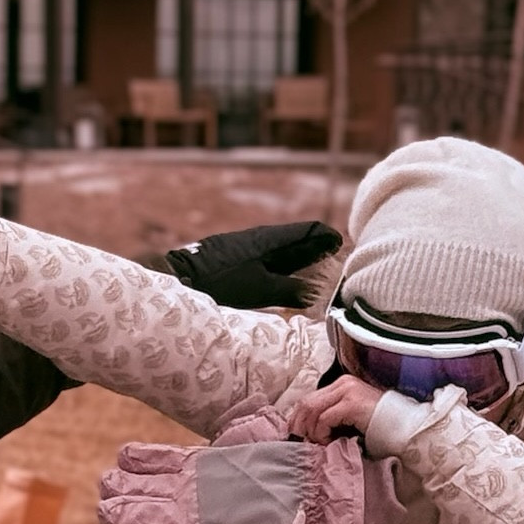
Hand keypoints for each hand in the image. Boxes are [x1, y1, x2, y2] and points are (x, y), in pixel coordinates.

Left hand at [96, 436, 313, 523]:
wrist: (303, 487)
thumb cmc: (287, 522)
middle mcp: (190, 518)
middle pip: (148, 517)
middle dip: (124, 514)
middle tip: (105, 509)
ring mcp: (191, 490)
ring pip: (149, 488)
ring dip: (126, 485)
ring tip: (106, 481)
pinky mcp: (198, 463)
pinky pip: (165, 460)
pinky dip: (144, 457)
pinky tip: (124, 455)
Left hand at [166, 221, 342, 309]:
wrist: (181, 277)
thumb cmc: (222, 282)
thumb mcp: (261, 289)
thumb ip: (291, 289)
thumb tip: (315, 293)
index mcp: (270, 238)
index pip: (309, 230)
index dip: (328, 237)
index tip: (343, 248)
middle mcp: (260, 237)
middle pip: (297, 239)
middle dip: (317, 248)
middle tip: (335, 261)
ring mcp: (247, 246)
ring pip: (281, 249)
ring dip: (300, 258)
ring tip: (316, 271)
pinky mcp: (235, 256)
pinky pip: (268, 257)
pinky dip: (282, 265)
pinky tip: (283, 278)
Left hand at [287, 376, 382, 442]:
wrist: (405, 427)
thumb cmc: (378, 426)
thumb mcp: (350, 417)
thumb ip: (332, 415)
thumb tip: (307, 428)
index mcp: (342, 384)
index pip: (310, 398)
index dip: (298, 417)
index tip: (295, 433)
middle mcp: (343, 384)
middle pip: (307, 402)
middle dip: (299, 424)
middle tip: (299, 441)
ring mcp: (347, 392)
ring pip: (312, 409)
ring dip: (310, 430)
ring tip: (317, 443)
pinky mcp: (351, 404)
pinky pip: (325, 418)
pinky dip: (321, 432)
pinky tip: (328, 441)